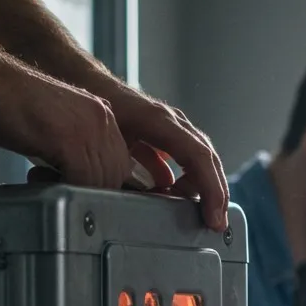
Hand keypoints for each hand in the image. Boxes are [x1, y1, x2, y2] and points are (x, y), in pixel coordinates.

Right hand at [0, 55, 133, 190]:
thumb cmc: (9, 103)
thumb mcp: (57, 125)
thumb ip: (77, 147)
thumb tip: (84, 178)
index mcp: (102, 113)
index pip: (121, 162)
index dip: (99, 181)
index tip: (73, 182)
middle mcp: (102, 118)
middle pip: (116, 174)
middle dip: (89, 189)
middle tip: (57, 184)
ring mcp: (89, 128)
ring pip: (101, 180)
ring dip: (73, 189)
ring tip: (41, 178)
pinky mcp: (70, 139)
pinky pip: (81, 180)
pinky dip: (61, 187)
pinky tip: (35, 176)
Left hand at [104, 86, 230, 231]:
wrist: (88, 81)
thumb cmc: (96, 103)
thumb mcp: (105, 136)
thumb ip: (116, 168)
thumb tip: (121, 202)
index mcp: (160, 122)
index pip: (198, 156)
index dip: (210, 188)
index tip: (214, 216)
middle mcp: (173, 123)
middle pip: (207, 160)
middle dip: (215, 194)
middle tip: (217, 224)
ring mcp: (172, 128)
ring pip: (198, 160)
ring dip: (199, 188)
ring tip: (197, 214)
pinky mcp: (164, 136)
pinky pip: (184, 160)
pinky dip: (183, 181)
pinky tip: (173, 197)